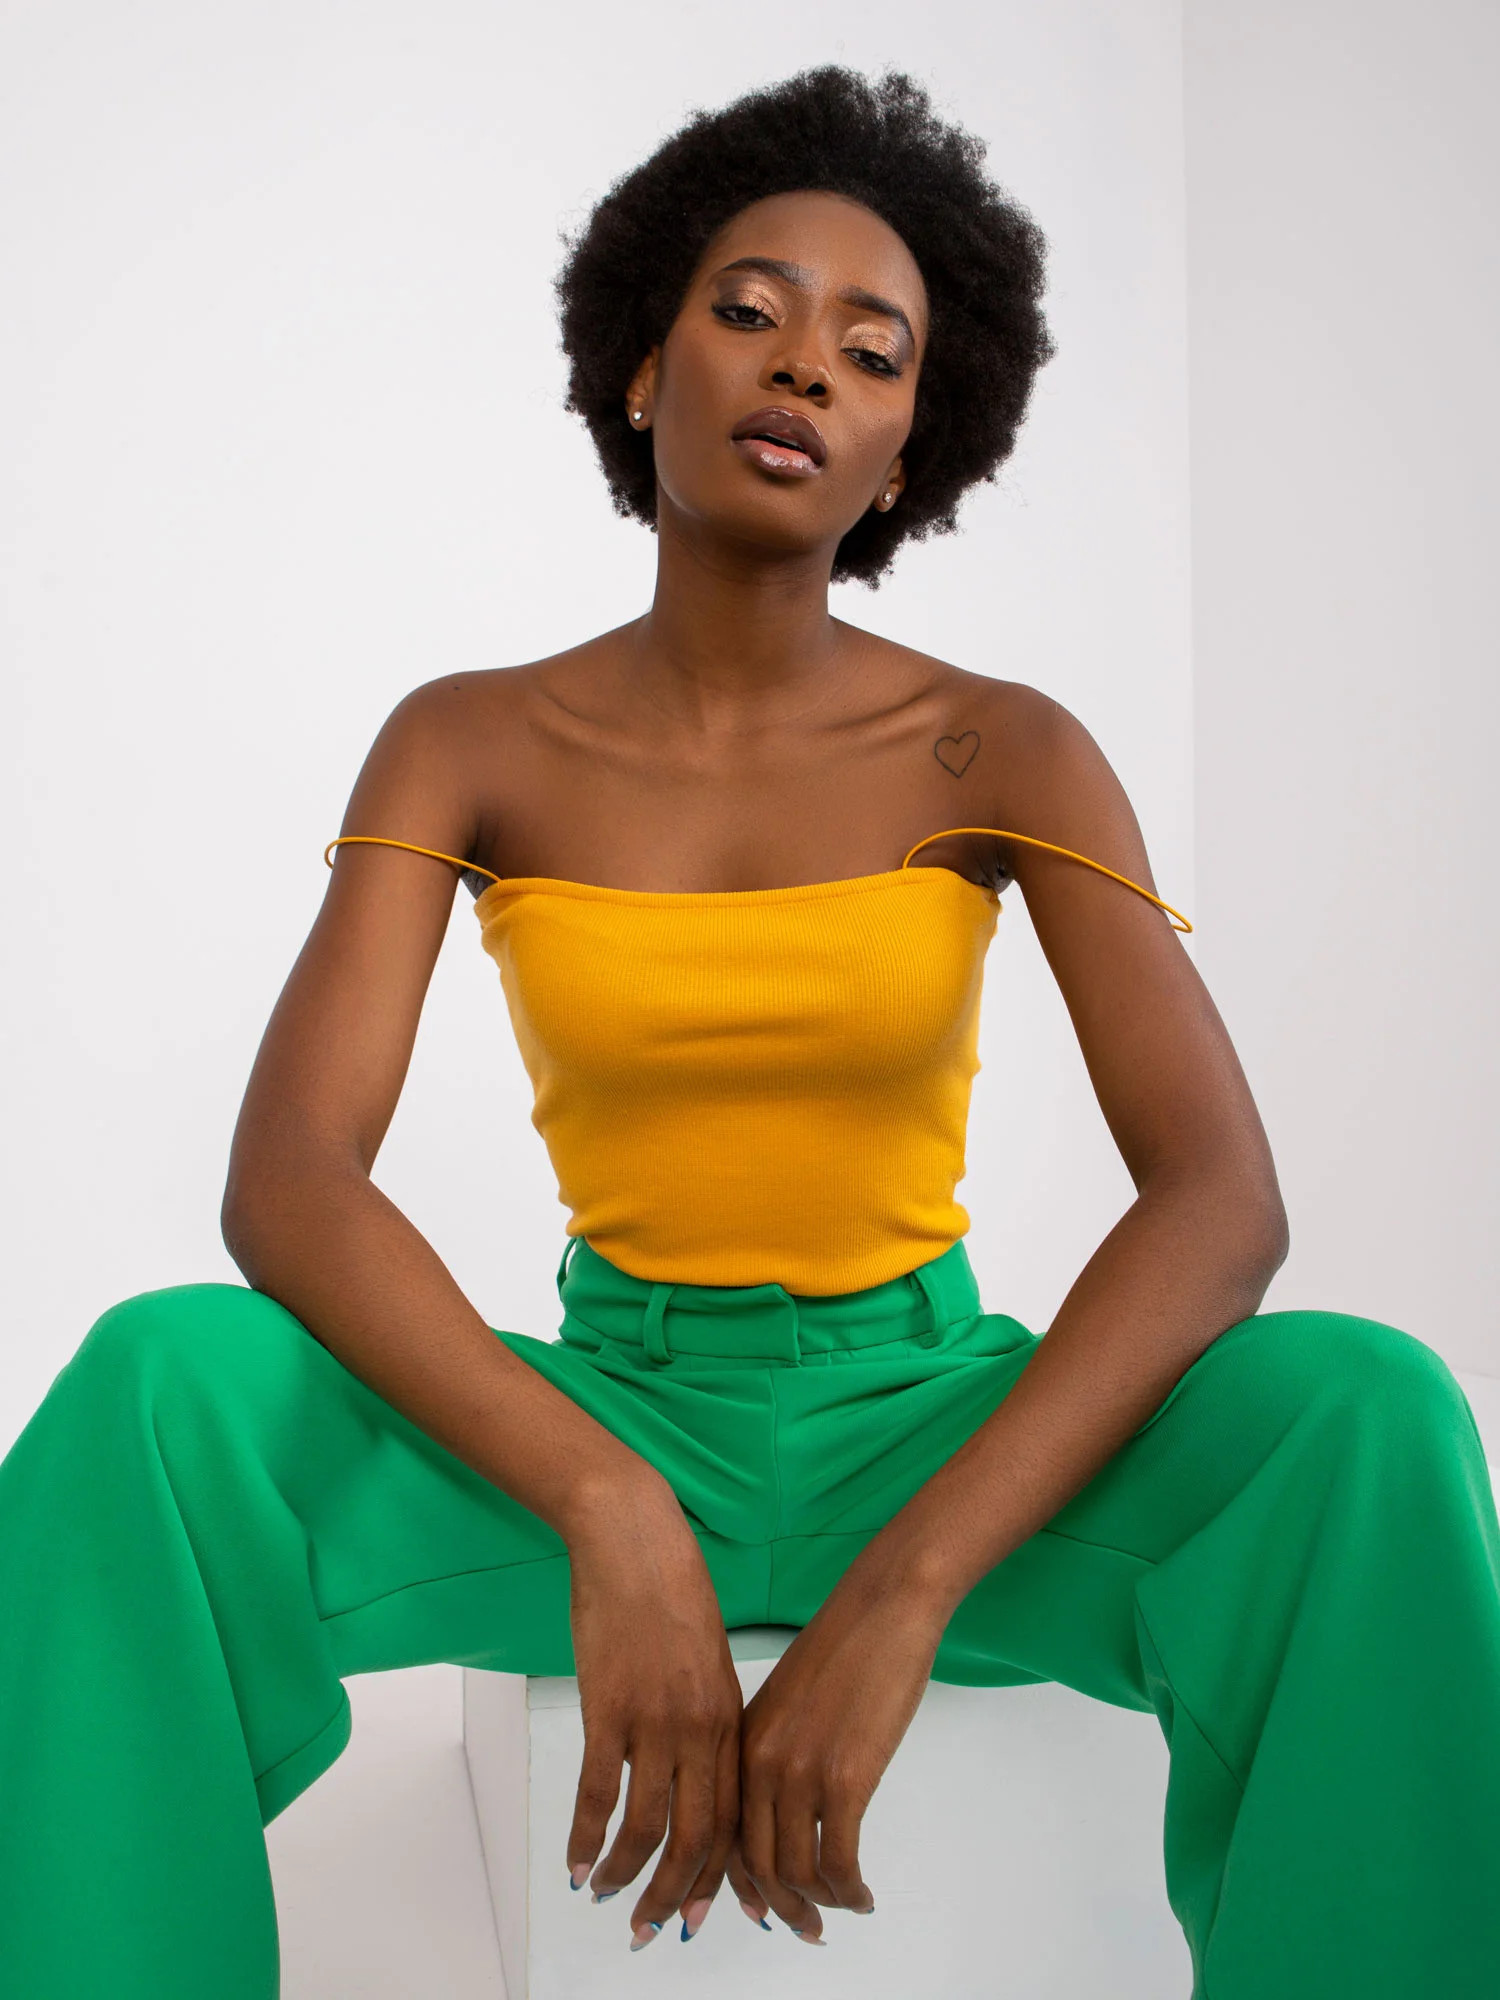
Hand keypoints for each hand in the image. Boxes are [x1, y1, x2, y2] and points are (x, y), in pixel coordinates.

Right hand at [562, 1478, 743, 1951]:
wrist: (634, 1536)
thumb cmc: (667, 1586)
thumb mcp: (706, 1653)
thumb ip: (705, 1710)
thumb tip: (697, 1759)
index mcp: (728, 1716)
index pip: (732, 1816)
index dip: (721, 1873)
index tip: (710, 1913)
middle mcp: (700, 1728)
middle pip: (697, 1835)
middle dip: (677, 1894)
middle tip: (656, 1931)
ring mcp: (656, 1720)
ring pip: (649, 1826)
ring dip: (629, 1876)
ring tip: (609, 1900)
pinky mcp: (610, 1707)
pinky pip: (599, 1793)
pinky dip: (587, 1838)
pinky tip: (576, 1864)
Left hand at [722, 1577, 948, 1943]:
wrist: (882, 1608)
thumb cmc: (846, 1645)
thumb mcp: (789, 1699)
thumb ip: (775, 1748)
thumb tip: (784, 1804)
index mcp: (742, 1741)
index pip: (725, 1832)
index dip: (734, 1884)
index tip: (751, 1913)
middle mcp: (761, 1763)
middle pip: (756, 1864)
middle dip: (778, 1909)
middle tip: (805, 1930)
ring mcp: (800, 1773)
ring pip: (796, 1871)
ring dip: (819, 1904)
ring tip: (841, 1909)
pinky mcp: (845, 1779)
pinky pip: (839, 1862)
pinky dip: (850, 1892)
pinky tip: (864, 1896)